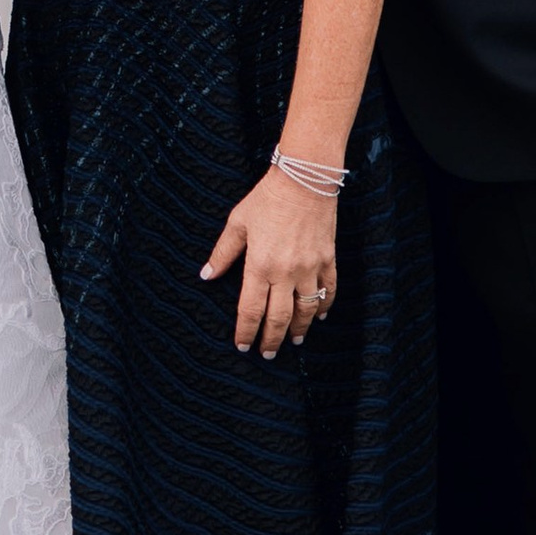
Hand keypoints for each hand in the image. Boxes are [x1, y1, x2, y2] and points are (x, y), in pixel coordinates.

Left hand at [202, 167, 338, 356]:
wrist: (304, 179)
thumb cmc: (267, 199)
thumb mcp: (238, 223)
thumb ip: (223, 253)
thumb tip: (206, 275)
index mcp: (260, 265)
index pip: (250, 309)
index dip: (245, 331)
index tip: (242, 346)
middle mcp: (286, 272)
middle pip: (278, 317)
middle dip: (271, 340)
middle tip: (267, 354)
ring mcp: (310, 268)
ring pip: (305, 310)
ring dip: (298, 329)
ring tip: (292, 341)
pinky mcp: (328, 259)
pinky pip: (328, 290)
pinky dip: (324, 306)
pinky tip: (319, 316)